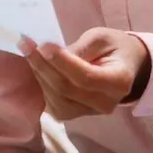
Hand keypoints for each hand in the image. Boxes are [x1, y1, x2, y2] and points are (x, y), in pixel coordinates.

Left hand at [20, 27, 150, 120]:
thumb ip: (80, 48)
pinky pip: (53, 103)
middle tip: (26, 44)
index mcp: (118, 81)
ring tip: (30, 51)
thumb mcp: (101, 38)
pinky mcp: (75, 115)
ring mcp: (89, 113)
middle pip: (67, 89)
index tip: (43, 45)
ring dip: (40, 74)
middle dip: (43, 66)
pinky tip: (39, 67)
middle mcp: (105, 103)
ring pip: (57, 98)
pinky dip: (42, 84)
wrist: (125, 67)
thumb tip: (52, 53)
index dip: (62, 62)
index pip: (86, 77)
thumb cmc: (115, 48)